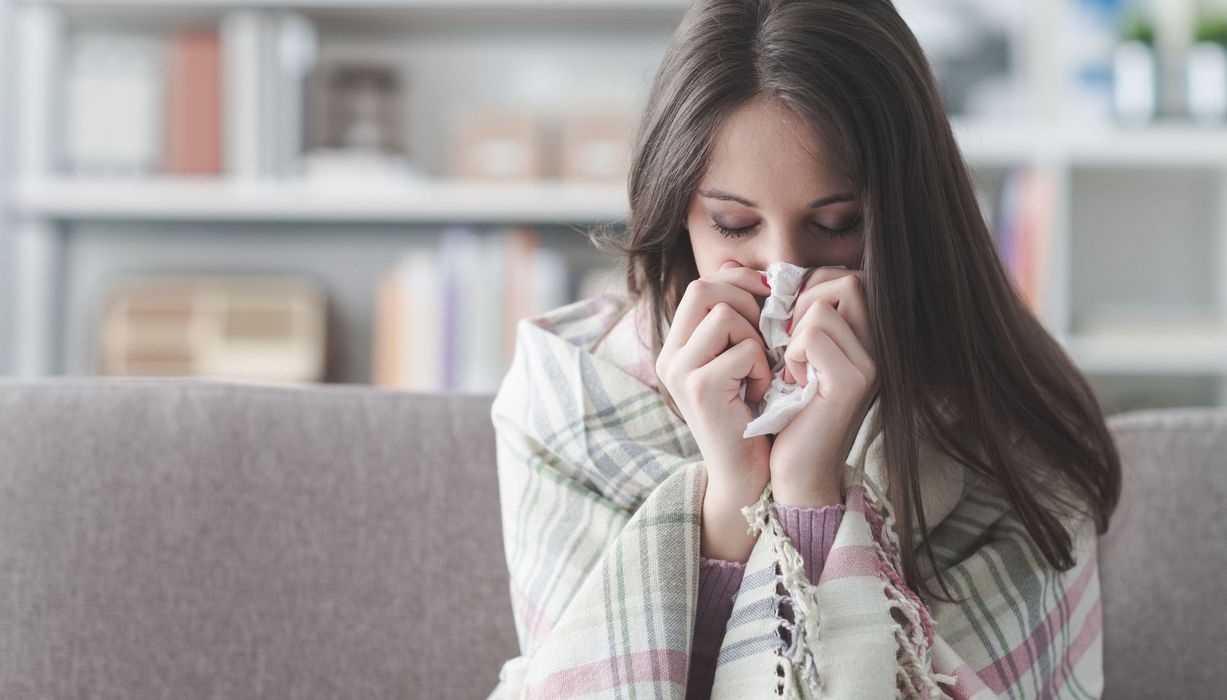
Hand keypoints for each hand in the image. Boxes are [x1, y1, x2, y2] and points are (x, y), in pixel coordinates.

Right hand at [654, 260, 772, 560]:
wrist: (748, 476)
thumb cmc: (754, 416)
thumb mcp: (742, 360)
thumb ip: (738, 320)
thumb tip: (746, 269)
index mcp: (677, 346)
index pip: (702, 283)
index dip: (740, 282)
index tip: (768, 301)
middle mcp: (670, 355)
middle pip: (705, 288)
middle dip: (748, 303)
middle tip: (767, 335)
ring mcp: (679, 371)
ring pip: (726, 314)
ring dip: (756, 339)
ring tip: (760, 371)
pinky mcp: (699, 388)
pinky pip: (743, 349)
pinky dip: (762, 368)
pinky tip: (760, 393)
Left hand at [769, 266, 878, 506]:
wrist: (793, 472)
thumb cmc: (785, 413)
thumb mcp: (785, 354)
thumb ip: (782, 312)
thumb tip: (732, 264)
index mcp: (865, 338)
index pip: (846, 277)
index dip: (809, 290)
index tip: (788, 327)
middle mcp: (878, 347)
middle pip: (846, 280)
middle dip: (804, 303)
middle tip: (788, 342)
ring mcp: (870, 363)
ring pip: (825, 304)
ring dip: (794, 333)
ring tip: (791, 367)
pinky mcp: (852, 382)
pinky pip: (814, 334)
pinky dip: (792, 353)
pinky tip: (793, 382)